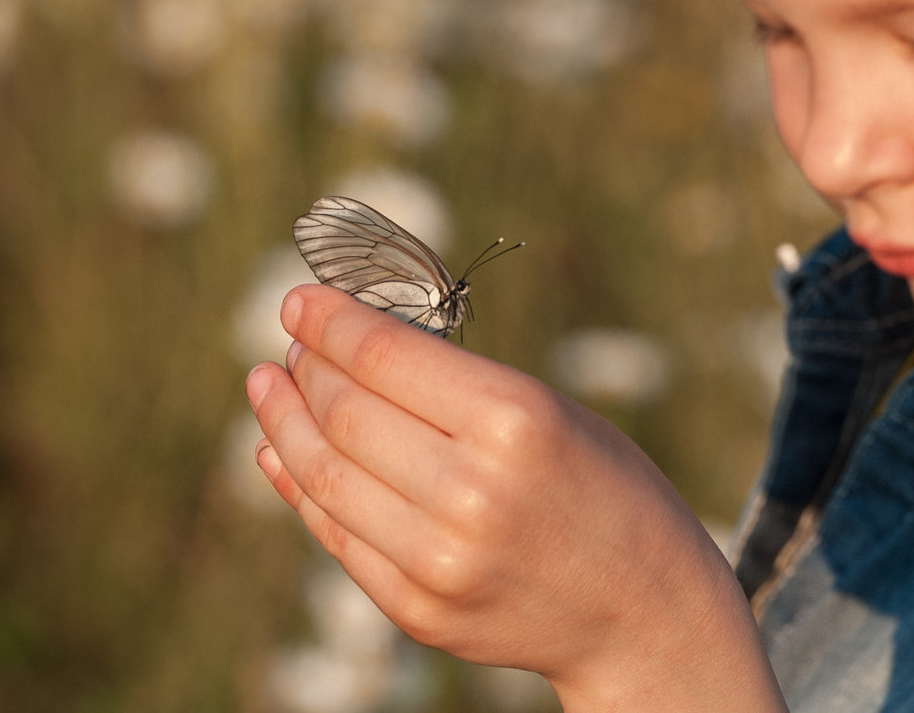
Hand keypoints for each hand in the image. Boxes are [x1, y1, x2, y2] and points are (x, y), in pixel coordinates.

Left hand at [246, 285, 785, 710]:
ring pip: (325, 474)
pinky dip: (299, 486)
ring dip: (284, 422)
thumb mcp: (552, 413)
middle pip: (345, 413)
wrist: (644, 612)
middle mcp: (472, 492)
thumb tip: (347, 354)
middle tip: (292, 345)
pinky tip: (279, 452)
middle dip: (306, 367)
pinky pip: (336, 535)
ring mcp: (440, 560)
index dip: (329, 322)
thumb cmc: (607, 490)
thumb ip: (456, 390)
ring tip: (269, 386)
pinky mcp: (420, 608)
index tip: (300, 301)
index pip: (385, 357)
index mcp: (517, 422)